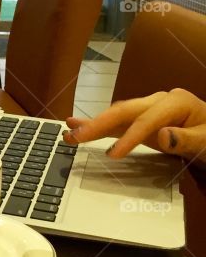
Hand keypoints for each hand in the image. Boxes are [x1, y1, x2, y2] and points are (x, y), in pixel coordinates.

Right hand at [64, 90, 205, 163]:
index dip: (129, 137)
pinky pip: (120, 122)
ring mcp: (149, 109)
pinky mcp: (143, 120)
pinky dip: (100, 125)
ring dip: (93, 124)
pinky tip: (77, 125)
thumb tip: (160, 135)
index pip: (147, 119)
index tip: (113, 155)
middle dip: (99, 124)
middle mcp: (158, 100)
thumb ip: (185, 139)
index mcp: (176, 102)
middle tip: (77, 137)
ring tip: (70, 132)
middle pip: (125, 110)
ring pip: (118, 114)